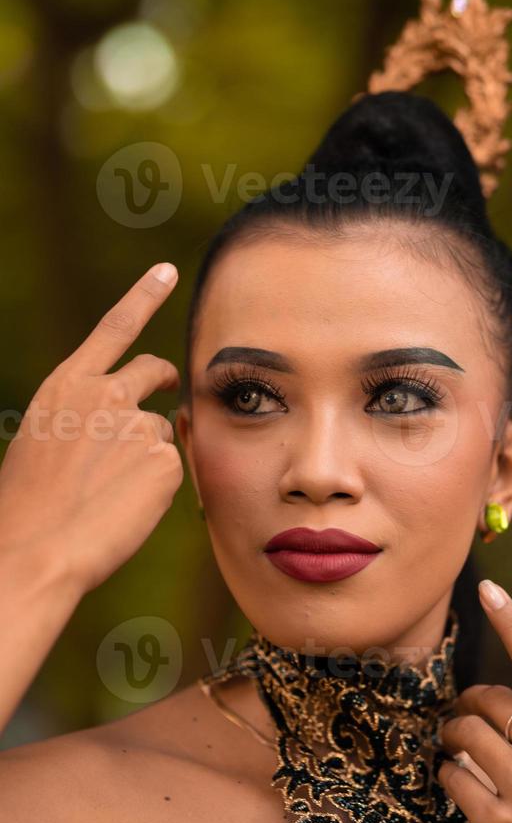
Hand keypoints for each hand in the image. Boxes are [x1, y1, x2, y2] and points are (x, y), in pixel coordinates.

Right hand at [0, 263, 183, 594]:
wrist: (36, 550)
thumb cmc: (30, 506)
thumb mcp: (44, 442)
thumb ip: (83, 418)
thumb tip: (125, 420)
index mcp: (67, 386)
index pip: (114, 328)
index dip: (144, 296)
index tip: (167, 272)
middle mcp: (105, 394)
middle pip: (155, 369)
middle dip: (166, 375)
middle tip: (169, 382)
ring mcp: (137, 425)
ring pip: (159, 431)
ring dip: (145, 454)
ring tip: (109, 492)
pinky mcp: (164, 459)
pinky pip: (170, 468)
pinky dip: (154, 486)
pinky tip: (125, 507)